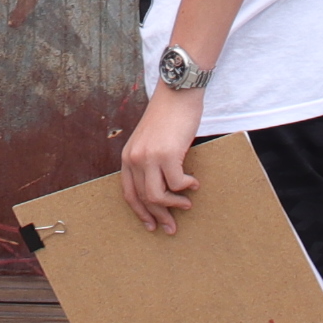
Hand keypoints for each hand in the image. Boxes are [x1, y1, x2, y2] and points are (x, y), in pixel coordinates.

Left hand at [119, 81, 206, 233]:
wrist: (177, 94)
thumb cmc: (168, 116)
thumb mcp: (150, 141)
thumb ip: (150, 162)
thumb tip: (164, 189)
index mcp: (128, 157)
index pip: (129, 193)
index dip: (141, 213)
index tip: (151, 225)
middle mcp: (134, 158)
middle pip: (144, 198)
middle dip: (159, 216)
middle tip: (171, 228)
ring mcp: (149, 157)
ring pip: (157, 196)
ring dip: (173, 205)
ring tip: (186, 205)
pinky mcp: (167, 154)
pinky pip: (177, 183)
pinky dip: (187, 187)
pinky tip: (194, 183)